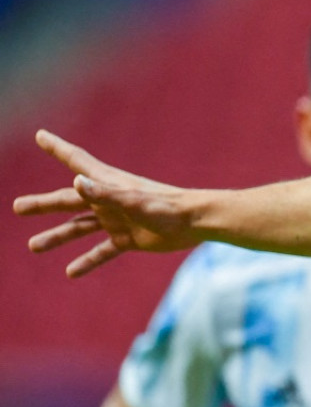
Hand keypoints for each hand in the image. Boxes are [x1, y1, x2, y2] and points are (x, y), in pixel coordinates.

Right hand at [13, 130, 199, 277]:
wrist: (196, 223)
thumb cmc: (167, 207)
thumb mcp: (133, 201)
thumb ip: (105, 193)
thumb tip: (76, 182)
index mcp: (108, 183)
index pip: (77, 161)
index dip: (58, 148)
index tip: (40, 135)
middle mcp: (109, 200)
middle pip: (68, 200)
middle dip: (43, 203)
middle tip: (17, 207)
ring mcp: (118, 220)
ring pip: (80, 228)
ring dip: (58, 236)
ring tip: (34, 246)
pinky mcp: (129, 238)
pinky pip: (103, 251)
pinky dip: (88, 260)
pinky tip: (71, 271)